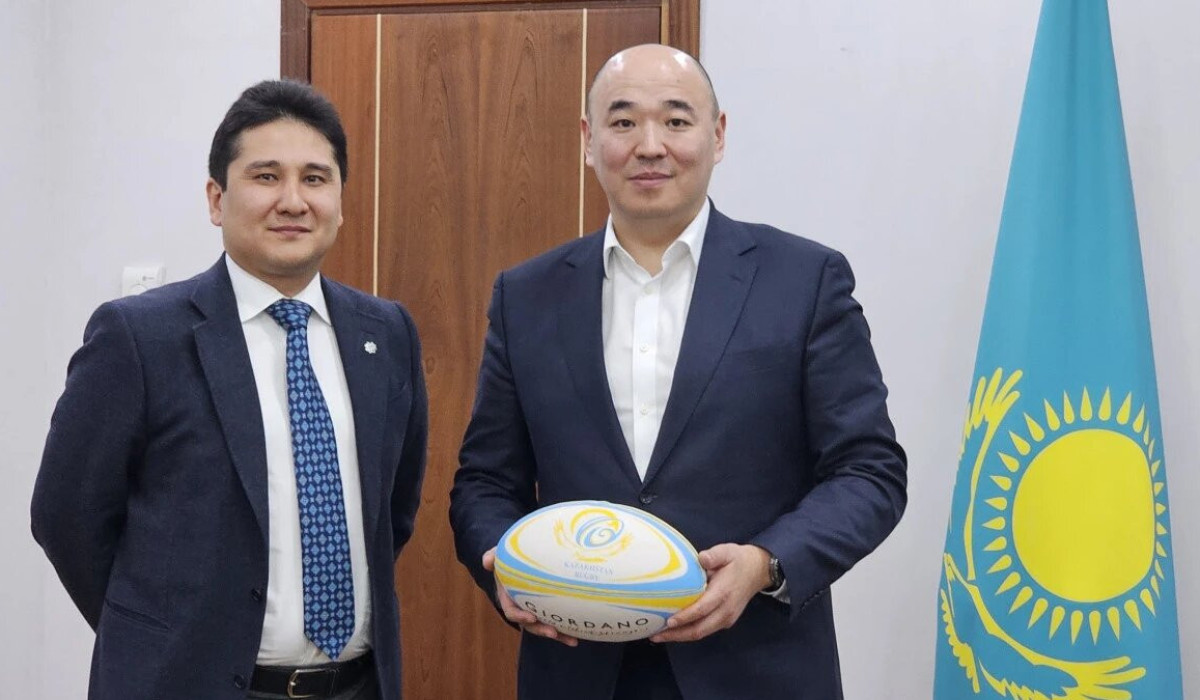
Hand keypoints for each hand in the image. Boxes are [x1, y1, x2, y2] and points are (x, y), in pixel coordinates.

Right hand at [483, 548, 578, 646]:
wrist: (524, 558)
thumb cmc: (511, 557)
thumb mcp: (501, 555)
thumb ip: (494, 556)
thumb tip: (487, 561)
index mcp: (509, 598)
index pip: (512, 611)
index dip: (520, 616)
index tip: (531, 617)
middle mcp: (522, 608)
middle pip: (530, 625)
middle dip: (541, 630)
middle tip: (553, 632)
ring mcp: (536, 611)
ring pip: (545, 627)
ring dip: (558, 635)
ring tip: (572, 641)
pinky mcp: (548, 610)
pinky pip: (557, 622)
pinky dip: (566, 630)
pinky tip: (578, 637)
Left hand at [649, 543, 770, 642]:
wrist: (758, 571)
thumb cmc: (738, 560)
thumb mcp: (727, 551)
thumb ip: (714, 555)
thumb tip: (701, 558)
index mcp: (724, 593)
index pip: (702, 609)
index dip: (685, 617)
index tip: (668, 621)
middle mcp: (726, 610)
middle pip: (699, 629)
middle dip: (677, 634)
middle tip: (656, 635)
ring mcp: (727, 618)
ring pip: (701, 633)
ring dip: (680, 636)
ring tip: (660, 635)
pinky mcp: (725, 621)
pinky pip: (705, 630)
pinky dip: (688, 632)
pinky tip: (674, 630)